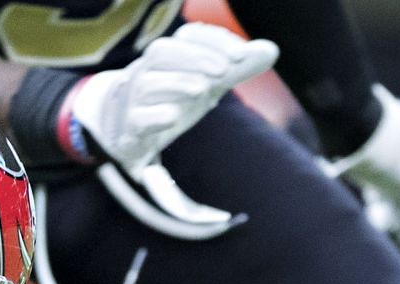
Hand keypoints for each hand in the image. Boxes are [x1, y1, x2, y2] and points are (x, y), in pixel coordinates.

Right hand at [71, 24, 276, 171]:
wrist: (128, 131)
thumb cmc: (172, 98)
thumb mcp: (207, 80)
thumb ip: (237, 67)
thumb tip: (271, 50)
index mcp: (170, 56)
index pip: (188, 37)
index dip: (214, 41)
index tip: (241, 55)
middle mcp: (148, 71)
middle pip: (162, 51)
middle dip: (194, 57)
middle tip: (224, 71)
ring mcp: (135, 100)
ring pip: (147, 83)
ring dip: (176, 83)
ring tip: (203, 90)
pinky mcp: (130, 129)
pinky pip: (137, 119)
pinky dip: (155, 116)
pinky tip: (174, 117)